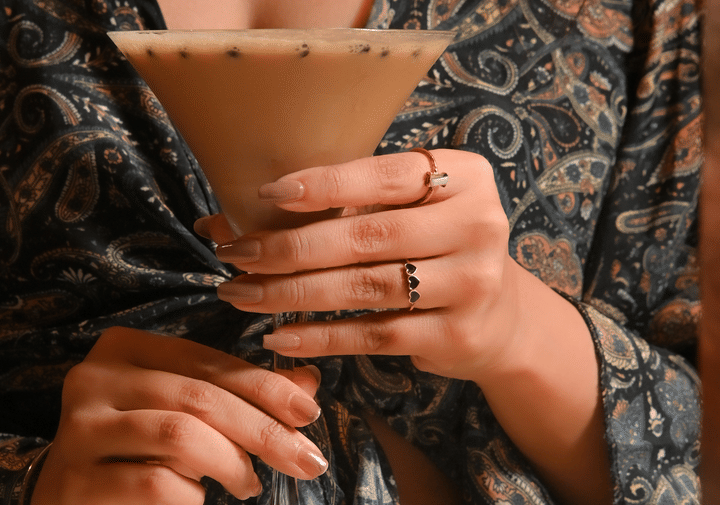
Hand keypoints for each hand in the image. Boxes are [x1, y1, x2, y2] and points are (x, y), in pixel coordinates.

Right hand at [31, 326, 325, 504]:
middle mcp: (93, 378)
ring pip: (179, 435)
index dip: (265, 386)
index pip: (207, 362)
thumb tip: (308, 379)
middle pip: (198, 397)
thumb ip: (239, 395)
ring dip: (230, 463)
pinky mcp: (76, 480)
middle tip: (305, 460)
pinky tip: (197, 498)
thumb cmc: (136, 451)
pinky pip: (157, 483)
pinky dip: (191, 495)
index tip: (308, 413)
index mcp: (123, 349)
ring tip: (248, 484)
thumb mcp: (187, 413)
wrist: (69, 500)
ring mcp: (79, 429)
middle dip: (262, 430)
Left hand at [197, 149, 525, 381]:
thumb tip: (222, 219)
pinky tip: (279, 335)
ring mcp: (473, 284)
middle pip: (368, 237)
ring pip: (365, 287)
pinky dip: (320, 337)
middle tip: (236, 255)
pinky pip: (374, 335)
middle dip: (290, 247)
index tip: (268, 194)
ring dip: (293, 293)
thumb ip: (337, 207)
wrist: (498, 315)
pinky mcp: (458, 335)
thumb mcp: (406, 211)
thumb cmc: (432, 246)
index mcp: (465, 177)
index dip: (325, 185)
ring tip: (242, 293)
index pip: (386, 175)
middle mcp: (479, 225)